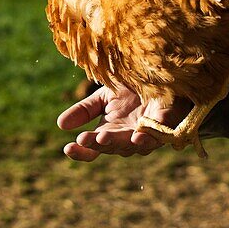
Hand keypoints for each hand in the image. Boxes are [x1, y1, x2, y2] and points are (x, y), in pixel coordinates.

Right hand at [56, 84, 190, 161]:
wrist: (164, 75)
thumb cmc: (135, 88)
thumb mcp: (105, 96)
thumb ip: (85, 110)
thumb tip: (60, 125)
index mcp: (112, 131)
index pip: (94, 148)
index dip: (82, 152)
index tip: (68, 148)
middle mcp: (129, 136)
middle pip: (111, 147)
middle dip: (97, 144)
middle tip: (83, 139)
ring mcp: (148, 133)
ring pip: (132, 145)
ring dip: (118, 143)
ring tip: (104, 137)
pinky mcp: (168, 125)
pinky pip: (159, 135)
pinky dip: (148, 137)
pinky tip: (137, 137)